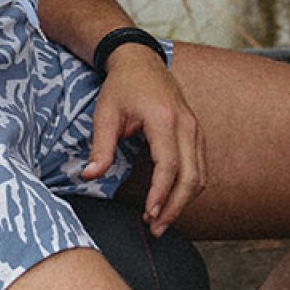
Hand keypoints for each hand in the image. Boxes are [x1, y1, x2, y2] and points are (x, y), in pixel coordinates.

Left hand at [82, 42, 206, 234]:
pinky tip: (169, 201)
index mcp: (164, 119)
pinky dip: (188, 188)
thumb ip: (100, 147)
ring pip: (201, 175)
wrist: (140, 60)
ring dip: (183, 201)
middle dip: (175, 207)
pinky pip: (200, 167)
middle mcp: (187, 124)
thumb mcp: (105, 114)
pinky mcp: (196, 133)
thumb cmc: (121, 86)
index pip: (170, 165)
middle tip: (156, 229)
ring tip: (160, 221)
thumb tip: (88, 175)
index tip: (149, 215)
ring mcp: (195, 128)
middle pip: (192, 176)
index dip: (161, 194)